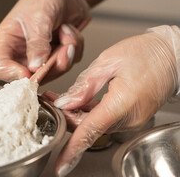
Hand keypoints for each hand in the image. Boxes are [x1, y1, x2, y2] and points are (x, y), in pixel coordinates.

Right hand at [0, 0, 88, 82]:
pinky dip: (74, 48)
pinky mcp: (56, 55)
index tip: (28, 73)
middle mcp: (22, 52)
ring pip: (53, 72)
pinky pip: (68, 63)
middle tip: (63, 49)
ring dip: (66, 54)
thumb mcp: (38, 17)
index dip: (11, 74)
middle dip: (51, 65)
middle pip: (31, 76)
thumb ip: (37, 43)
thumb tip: (34, 67)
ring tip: (67, 32)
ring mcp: (40, 56)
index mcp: (7, 41)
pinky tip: (69, 32)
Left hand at [50, 27, 179, 175]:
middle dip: (66, 117)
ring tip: (61, 97)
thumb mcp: (109, 61)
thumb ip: (85, 85)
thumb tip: (65, 103)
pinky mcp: (131, 116)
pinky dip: (88, 113)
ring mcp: (132, 119)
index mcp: (122, 102)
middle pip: (88, 127)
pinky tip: (78, 101)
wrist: (171, 55)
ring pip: (94, 124)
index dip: (73, 149)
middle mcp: (129, 117)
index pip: (91, 131)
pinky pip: (104, 119)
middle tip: (51, 100)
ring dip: (75, 114)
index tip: (61, 165)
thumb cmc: (146, 53)